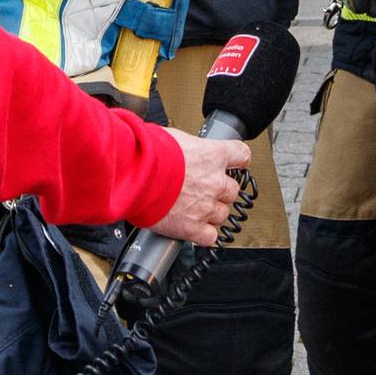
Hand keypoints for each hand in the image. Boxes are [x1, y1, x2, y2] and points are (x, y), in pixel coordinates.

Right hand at [151, 130, 249, 245]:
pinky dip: (203, 234)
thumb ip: (188, 147)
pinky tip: (192, 227)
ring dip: (211, 212)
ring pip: (222, 214)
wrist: (134, 174)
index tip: (232, 164)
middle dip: (219, 191)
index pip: (241, 156)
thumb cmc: (148, 153)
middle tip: (202, 189)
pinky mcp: (191, 228)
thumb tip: (184, 148)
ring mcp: (205, 207)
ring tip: (193, 208)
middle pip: (232, 190)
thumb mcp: (174, 137)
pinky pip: (209, 237)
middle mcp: (214, 182)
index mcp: (213, 155)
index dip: (236, 161)